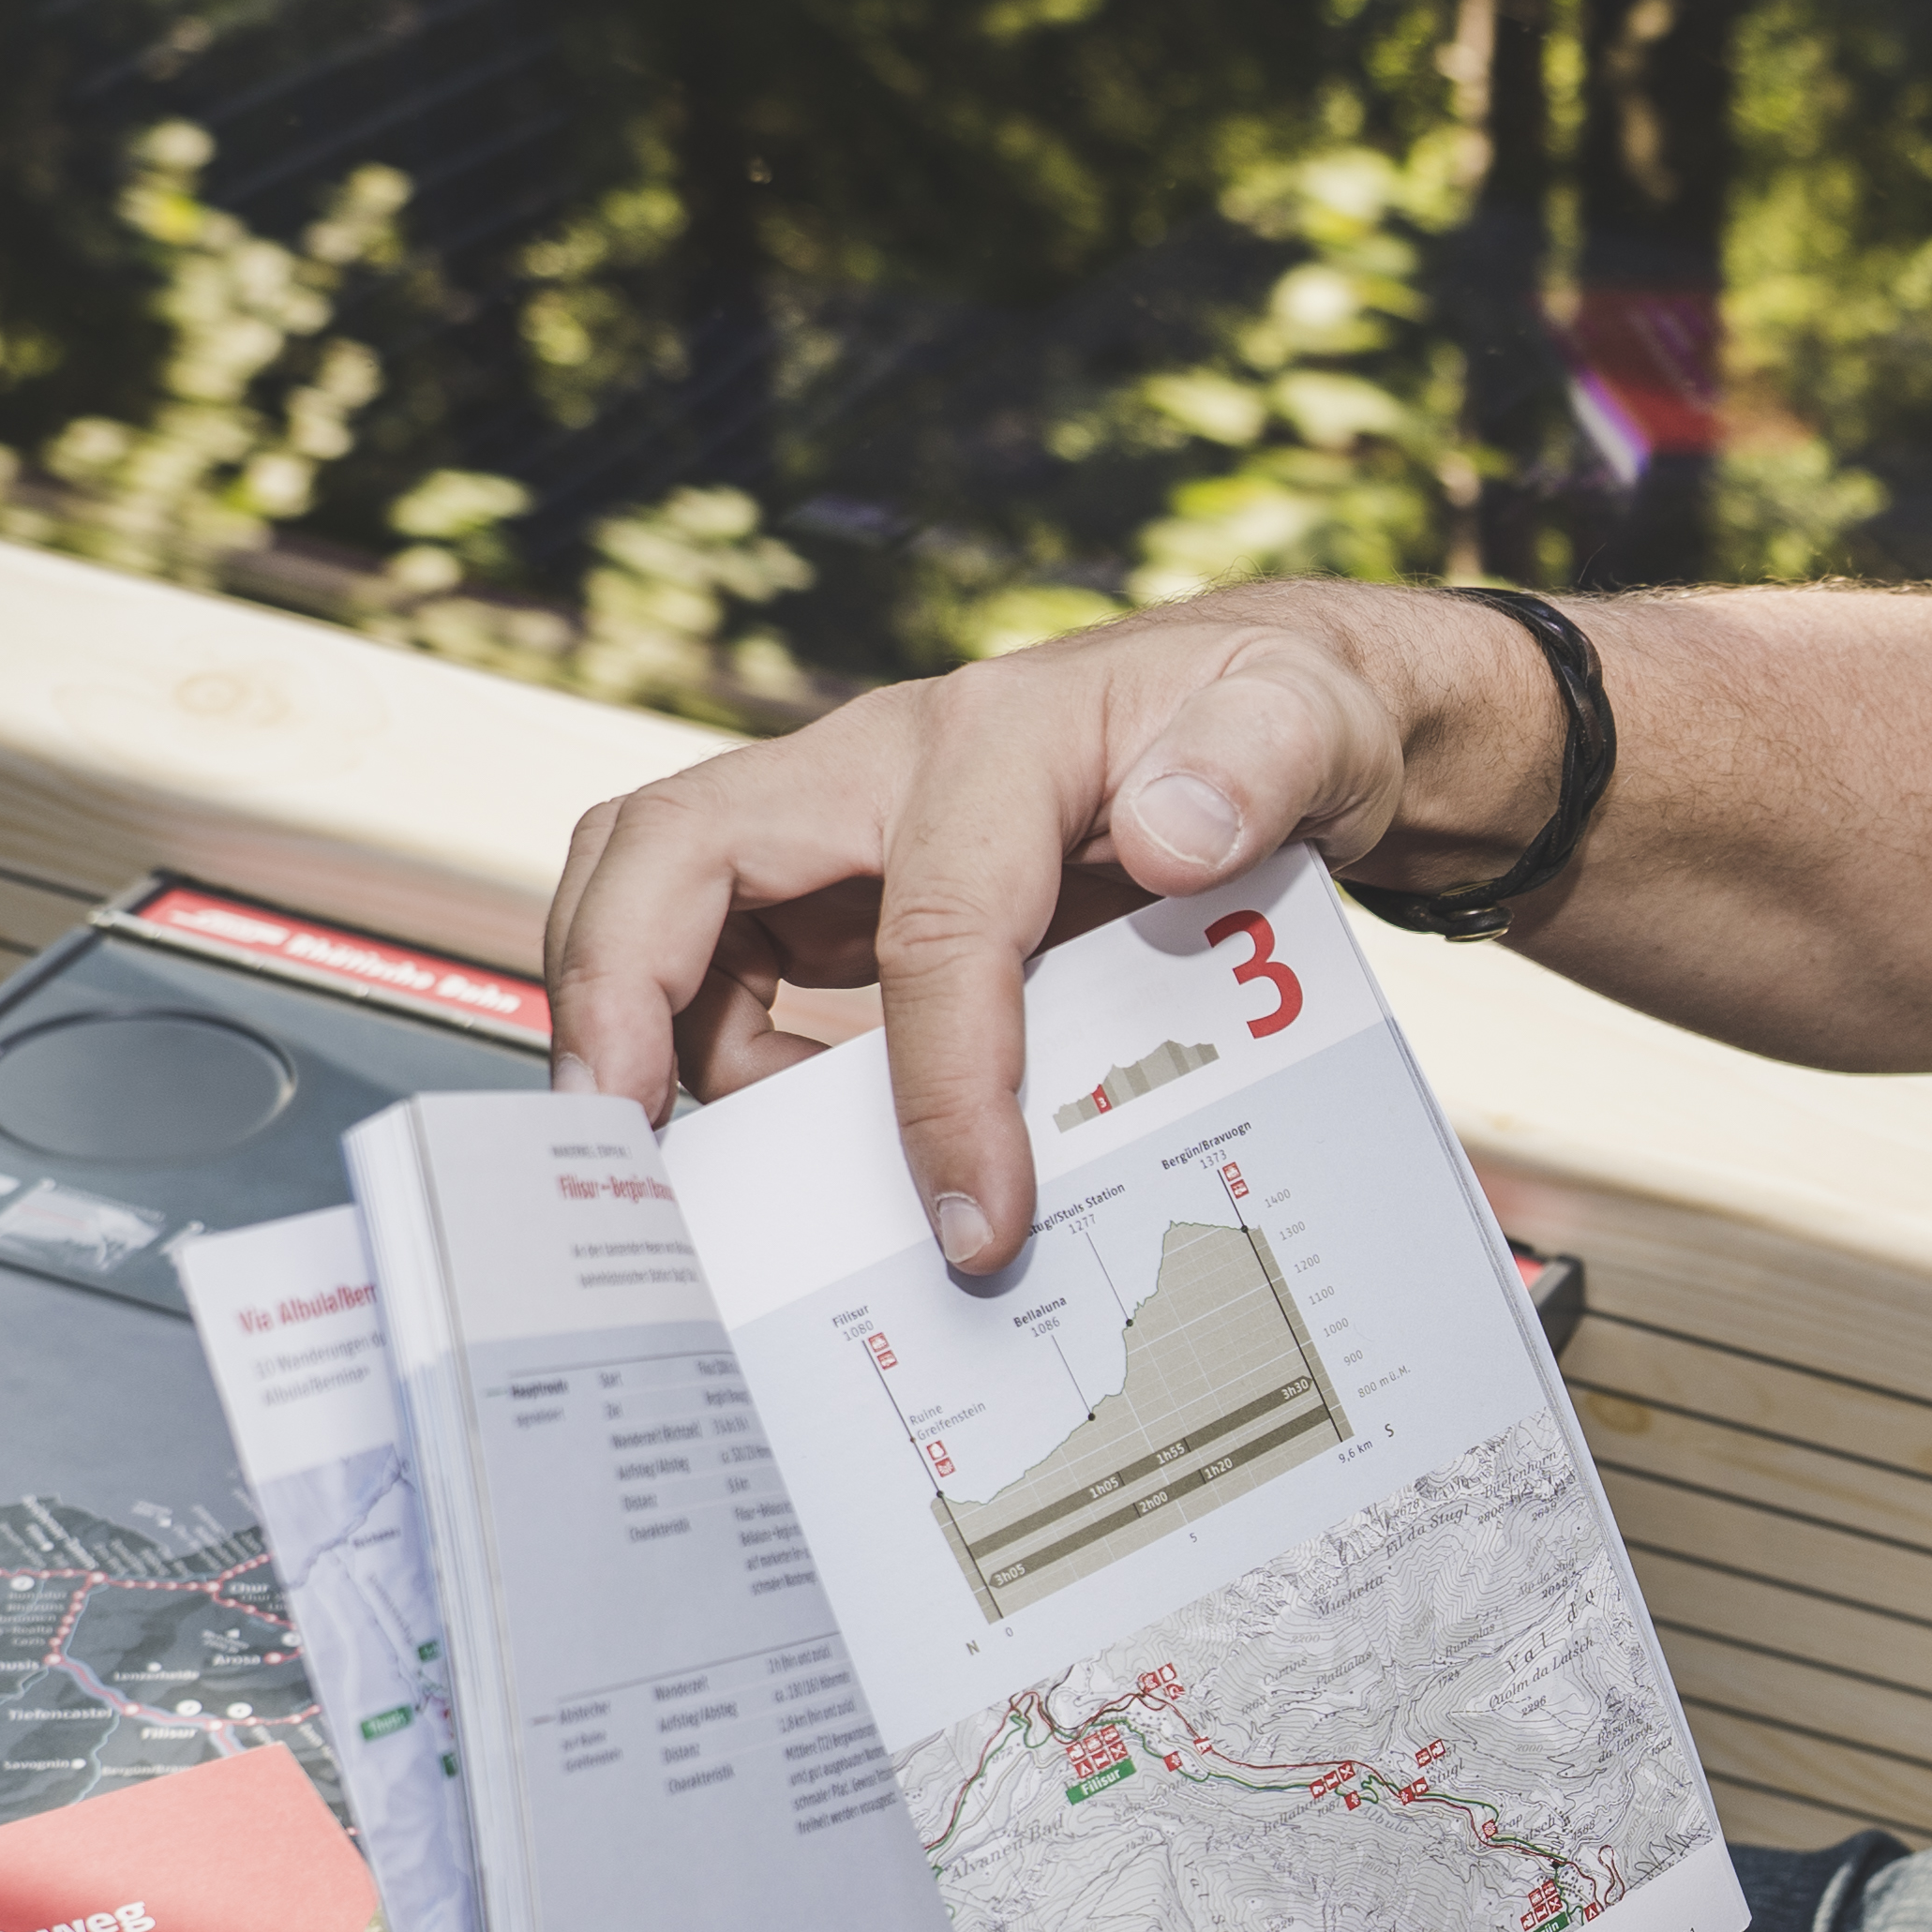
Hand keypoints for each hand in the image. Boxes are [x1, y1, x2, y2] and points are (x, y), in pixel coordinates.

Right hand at [543, 589, 1540, 1269]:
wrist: (1269, 712)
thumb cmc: (1282, 720)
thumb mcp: (1314, 721)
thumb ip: (1262, 763)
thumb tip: (1180, 833)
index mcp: (1001, 737)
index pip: (935, 920)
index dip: (942, 1080)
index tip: (978, 1220)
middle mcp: (884, 764)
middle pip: (673, 847)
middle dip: (617, 993)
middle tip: (619, 1156)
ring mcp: (842, 821)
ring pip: (657, 895)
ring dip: (645, 1033)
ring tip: (706, 1175)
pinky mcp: (836, 881)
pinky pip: (714, 956)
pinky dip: (714, 1051)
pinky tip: (801, 1135)